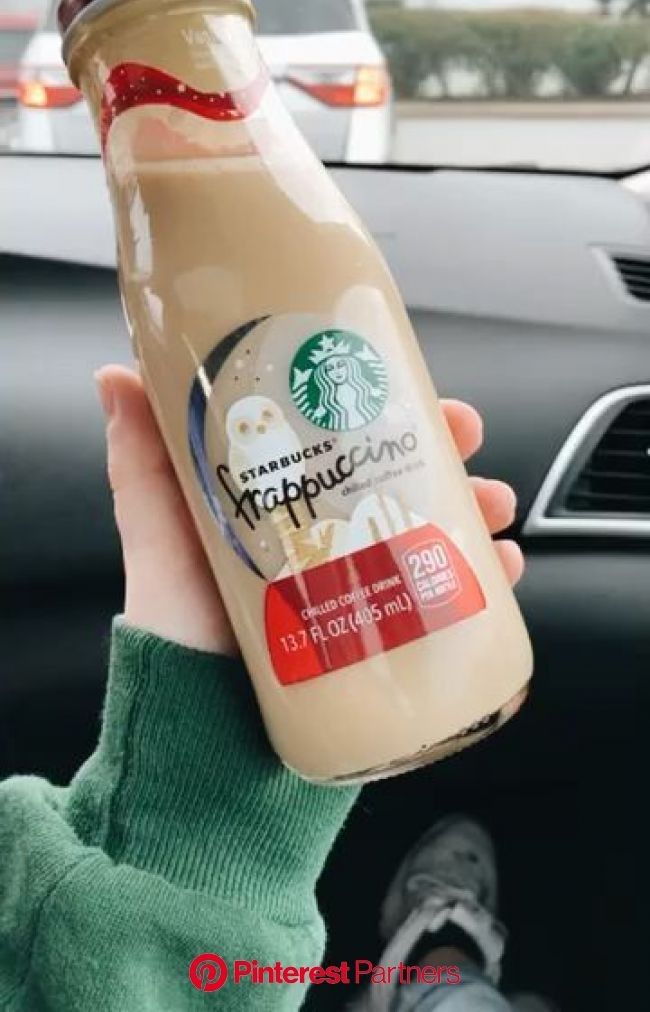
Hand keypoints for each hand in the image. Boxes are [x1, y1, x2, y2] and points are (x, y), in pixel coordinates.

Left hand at [95, 365, 523, 655]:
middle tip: (467, 446)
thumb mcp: (158, 539)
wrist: (203, 739)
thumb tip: (112, 376)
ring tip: (494, 510)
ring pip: (435, 534)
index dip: (385, 407)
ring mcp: (361, 590)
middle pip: (401, 480)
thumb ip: (139, 465)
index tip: (415, 387)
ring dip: (476, 512)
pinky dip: (482, 584)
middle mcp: (327, 541)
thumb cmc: (176, 635)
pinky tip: (499, 573)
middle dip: (446, 455)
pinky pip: (446, 604)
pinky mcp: (385, 641)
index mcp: (281, 506)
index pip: (342, 439)